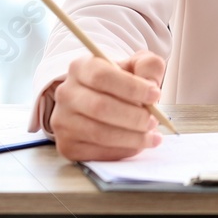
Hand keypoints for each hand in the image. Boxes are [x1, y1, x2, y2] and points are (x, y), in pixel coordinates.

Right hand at [50, 50, 167, 161]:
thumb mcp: (136, 65)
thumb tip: (151, 85)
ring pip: (99, 133)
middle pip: (100, 107)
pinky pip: (96, 153)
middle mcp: (66, 93)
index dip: (131, 87)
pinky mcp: (67, 146)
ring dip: (131, 137)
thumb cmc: (119, 83)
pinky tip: (138, 145)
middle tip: (154, 120)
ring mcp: (63, 121)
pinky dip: (122, 151)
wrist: (99, 100)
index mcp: (81, 67)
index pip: (102, 76)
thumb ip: (148, 66)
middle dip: (133, 116)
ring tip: (151, 134)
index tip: (155, 94)